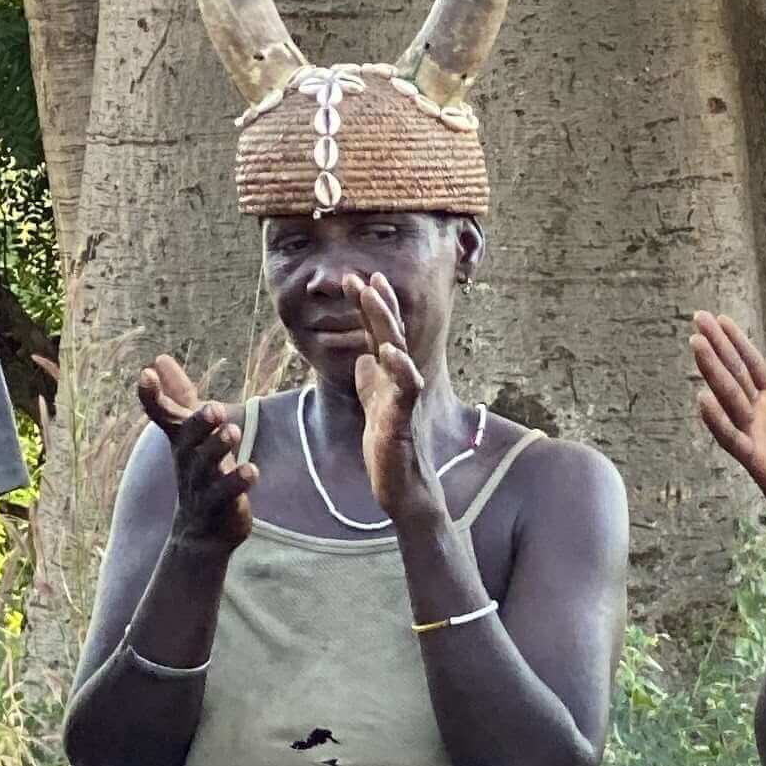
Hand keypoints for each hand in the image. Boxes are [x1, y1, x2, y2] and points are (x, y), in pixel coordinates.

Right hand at [138, 353, 253, 552]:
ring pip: (207, 465)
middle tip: (215, 408)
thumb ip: (179, 398)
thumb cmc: (200, 474)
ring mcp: (201, 485)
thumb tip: (159, 359)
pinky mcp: (220, 507)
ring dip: (219, 448)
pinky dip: (238, 482)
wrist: (202, 533)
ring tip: (233, 431)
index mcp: (182, 441)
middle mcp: (188, 460)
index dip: (152, 396)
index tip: (145, 374)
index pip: (163, 415)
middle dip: (199, 423)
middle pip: (188, 439)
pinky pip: (227, 494)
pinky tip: (252, 470)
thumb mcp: (190, 434)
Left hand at [351, 274, 430, 516]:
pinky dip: (399, 368)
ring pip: (397, 352)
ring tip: (372, 295)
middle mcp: (399, 382)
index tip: (359, 279)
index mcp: (389, 378)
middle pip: (390, 334)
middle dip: (378, 304)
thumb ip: (370, 380)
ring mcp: (403, 399)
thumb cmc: (390, 449)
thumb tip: (364, 358)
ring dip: (385, 322)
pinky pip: (405, 389)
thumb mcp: (374, 406)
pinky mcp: (402, 420)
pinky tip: (387, 351)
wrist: (404, 489)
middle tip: (364, 276)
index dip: (372, 308)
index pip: (381, 335)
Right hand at [690, 312, 765, 539]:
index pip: (751, 366)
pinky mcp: (758, 462)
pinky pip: (733, 439)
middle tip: (697, 319)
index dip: (736, 342)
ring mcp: (756, 438)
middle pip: (734, 376)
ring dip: (712, 374)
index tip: (718, 318)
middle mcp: (760, 417)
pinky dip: (718, 421)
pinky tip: (702, 400)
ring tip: (697, 346)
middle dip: (717, 348)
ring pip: (730, 400)